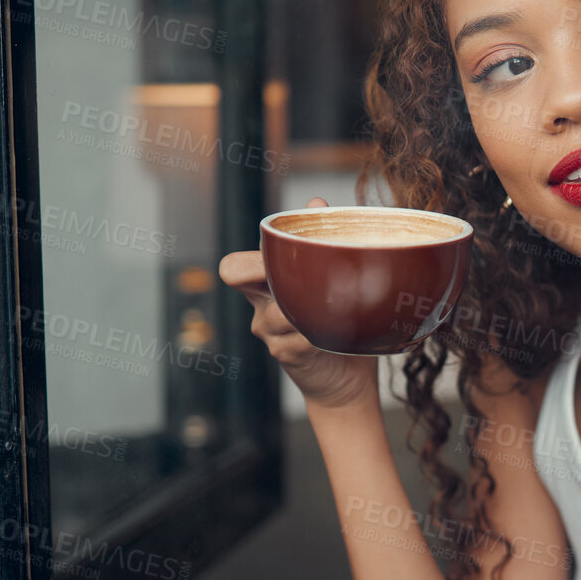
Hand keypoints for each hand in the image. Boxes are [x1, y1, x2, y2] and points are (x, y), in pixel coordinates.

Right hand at [219, 197, 381, 411]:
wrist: (346, 377)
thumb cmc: (339, 322)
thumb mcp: (332, 279)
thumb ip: (321, 240)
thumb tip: (315, 202)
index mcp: (265, 282)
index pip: (234, 265)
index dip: (249, 258)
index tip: (284, 251)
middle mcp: (259, 304)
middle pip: (234, 273)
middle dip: (262, 269)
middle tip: (298, 276)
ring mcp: (268, 330)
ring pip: (277, 307)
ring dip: (307, 306)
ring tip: (338, 307)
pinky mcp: (283, 352)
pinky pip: (297, 335)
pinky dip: (319, 332)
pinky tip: (336, 334)